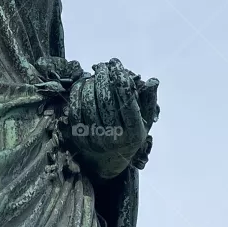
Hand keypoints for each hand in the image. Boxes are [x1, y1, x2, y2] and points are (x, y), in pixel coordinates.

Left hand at [67, 59, 159, 178]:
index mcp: (134, 131)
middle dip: (103, 77)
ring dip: (90, 84)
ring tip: (93, 75)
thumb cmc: (129, 136)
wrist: (107, 163)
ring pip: (89, 103)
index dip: (120, 78)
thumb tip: (152, 81)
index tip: (116, 63)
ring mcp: (95, 139)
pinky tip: (82, 84)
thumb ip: (148, 101)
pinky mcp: (80, 138)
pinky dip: (77, 93)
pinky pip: (75, 110)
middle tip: (102, 65)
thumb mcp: (144, 122)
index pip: (127, 100)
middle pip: (106, 100)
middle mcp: (115, 137)